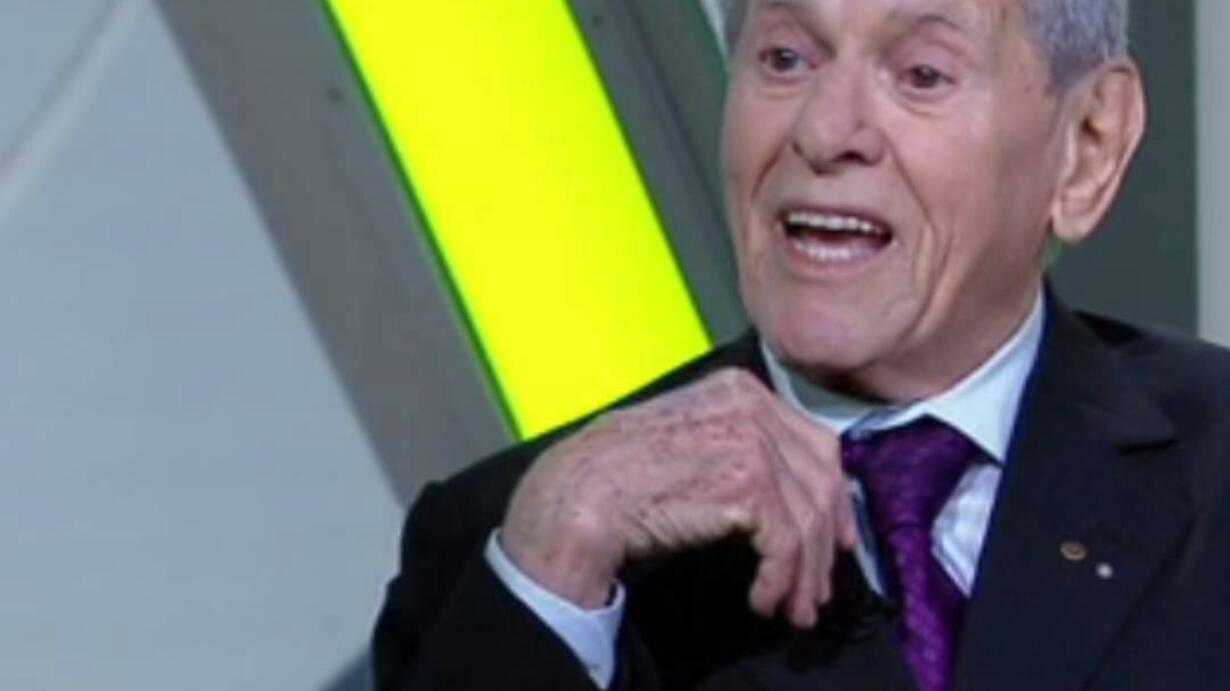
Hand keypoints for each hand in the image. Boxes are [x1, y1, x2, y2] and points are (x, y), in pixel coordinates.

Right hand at [500, 368, 857, 627]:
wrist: (585, 490)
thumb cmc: (622, 471)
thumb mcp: (693, 436)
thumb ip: (742, 446)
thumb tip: (788, 494)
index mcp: (741, 389)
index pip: (813, 442)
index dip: (831, 497)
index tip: (833, 536)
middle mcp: (753, 407)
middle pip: (821, 479)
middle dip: (824, 541)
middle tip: (818, 585)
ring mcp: (754, 441)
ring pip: (808, 517)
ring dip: (803, 573)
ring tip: (793, 606)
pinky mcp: (749, 483)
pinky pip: (785, 543)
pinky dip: (780, 579)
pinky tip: (763, 598)